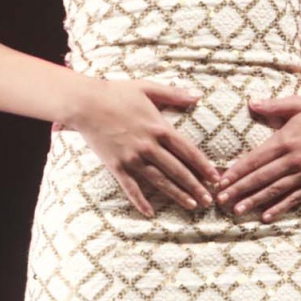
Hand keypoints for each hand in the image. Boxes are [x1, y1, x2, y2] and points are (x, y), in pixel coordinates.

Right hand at [70, 78, 220, 216]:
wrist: (84, 103)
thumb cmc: (116, 92)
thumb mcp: (147, 88)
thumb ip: (173, 94)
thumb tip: (197, 96)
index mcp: (159, 127)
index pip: (188, 151)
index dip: (203, 166)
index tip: (215, 178)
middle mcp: (149, 146)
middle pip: (177, 170)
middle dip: (195, 186)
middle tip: (209, 200)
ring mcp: (132, 158)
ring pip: (159, 181)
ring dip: (177, 195)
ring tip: (191, 206)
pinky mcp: (116, 166)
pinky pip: (131, 188)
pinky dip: (140, 201)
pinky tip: (150, 213)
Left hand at [215, 94, 300, 221]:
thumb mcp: (298, 103)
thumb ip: (273, 105)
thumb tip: (250, 102)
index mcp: (286, 139)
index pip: (256, 159)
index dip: (237, 171)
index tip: (221, 180)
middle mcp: (295, 159)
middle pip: (262, 178)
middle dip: (239, 189)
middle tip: (221, 199)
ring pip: (276, 190)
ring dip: (255, 201)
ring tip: (237, 210)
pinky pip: (295, 198)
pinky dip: (280, 208)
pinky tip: (266, 216)